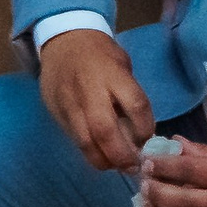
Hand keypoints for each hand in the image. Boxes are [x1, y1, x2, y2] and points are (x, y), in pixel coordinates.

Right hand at [37, 28, 155, 172]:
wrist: (63, 40)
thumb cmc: (100, 52)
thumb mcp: (121, 64)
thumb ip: (129, 94)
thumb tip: (141, 130)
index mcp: (112, 74)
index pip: (135, 105)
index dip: (145, 128)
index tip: (149, 140)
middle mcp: (89, 91)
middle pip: (105, 131)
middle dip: (121, 154)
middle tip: (133, 165)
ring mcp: (69, 104)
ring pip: (85, 142)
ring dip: (103, 161)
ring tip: (116, 166)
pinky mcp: (57, 113)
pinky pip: (74, 140)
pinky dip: (89, 152)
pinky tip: (100, 156)